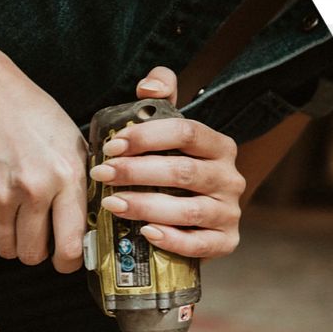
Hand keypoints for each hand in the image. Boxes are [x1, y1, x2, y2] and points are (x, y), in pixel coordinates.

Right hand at [0, 63, 86, 272]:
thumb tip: (88, 227)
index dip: (69, 262)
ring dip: (14, 243)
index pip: (71, 245)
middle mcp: (34, 189)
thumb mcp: (72, 144)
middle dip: (37, 252)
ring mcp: (1, 195)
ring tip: (17, 221)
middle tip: (38, 237)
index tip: (66, 260)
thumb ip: (81, 186)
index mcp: (67, 176)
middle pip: (34, 254)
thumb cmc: (32, 115)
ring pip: (9, 249)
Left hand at [88, 66, 245, 258]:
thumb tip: (148, 87)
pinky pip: (199, 244)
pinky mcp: (225, 242)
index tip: (112, 145)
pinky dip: (171, 240)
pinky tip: (146, 233)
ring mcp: (229, 212)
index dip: (147, 137)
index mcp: (218, 146)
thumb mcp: (169, 132)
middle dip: (136, 172)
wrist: (193, 219)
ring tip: (112, 203)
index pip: (186, 132)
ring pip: (187, 210)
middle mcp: (229, 178)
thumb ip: (161, 99)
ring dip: (145, 206)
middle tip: (102, 174)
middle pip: (183, 171)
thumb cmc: (173, 172)